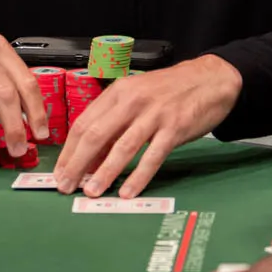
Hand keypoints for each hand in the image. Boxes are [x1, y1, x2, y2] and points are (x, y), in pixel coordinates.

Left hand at [53, 55, 240, 198]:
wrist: (210, 79)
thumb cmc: (170, 90)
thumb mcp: (138, 96)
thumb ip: (115, 121)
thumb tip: (92, 157)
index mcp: (118, 91)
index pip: (84, 122)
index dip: (69, 150)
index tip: (60, 172)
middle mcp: (132, 100)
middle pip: (96, 134)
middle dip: (77, 163)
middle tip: (66, 186)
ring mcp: (154, 114)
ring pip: (122, 147)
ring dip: (104, 172)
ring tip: (91, 192)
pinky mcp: (174, 127)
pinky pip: (152, 156)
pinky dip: (138, 176)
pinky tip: (127, 192)